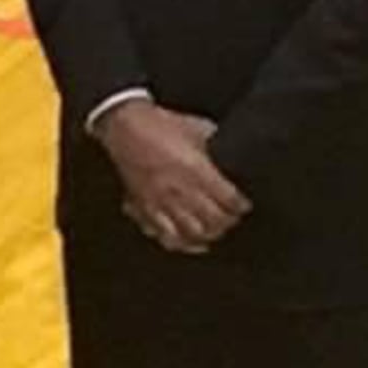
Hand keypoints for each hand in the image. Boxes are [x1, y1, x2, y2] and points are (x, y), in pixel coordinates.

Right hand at [94, 103, 251, 253]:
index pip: (228, 199)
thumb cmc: (158, 124)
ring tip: (214, 232)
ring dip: (207, 235)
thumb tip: (226, 150)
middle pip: (214, 220)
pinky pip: (164, 234)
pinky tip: (190, 244)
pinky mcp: (145, 208)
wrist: (124, 126)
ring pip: (191, 232)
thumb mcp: (195, 126)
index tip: (244, 206)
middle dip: (227, 222)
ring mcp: (162, 202)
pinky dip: (180, 243)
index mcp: (197, 170)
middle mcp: (182, 191)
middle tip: (232, 220)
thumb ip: (214, 141)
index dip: (240, 205)